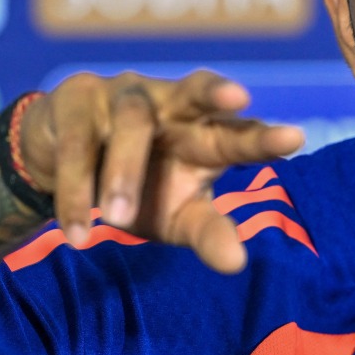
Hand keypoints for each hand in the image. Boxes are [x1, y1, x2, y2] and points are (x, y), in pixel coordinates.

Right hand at [15, 70, 303, 273]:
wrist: (59, 161)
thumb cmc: (140, 188)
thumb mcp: (175, 216)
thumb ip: (207, 232)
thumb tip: (237, 264)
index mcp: (204, 134)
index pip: (237, 132)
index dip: (263, 137)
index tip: (295, 138)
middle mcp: (171, 105)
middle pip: (196, 91)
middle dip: (216, 93)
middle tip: (239, 97)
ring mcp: (123, 96)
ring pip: (132, 125)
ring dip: (124, 172)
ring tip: (118, 221)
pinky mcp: (76, 102)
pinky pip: (76, 147)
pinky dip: (75, 191)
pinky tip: (77, 232)